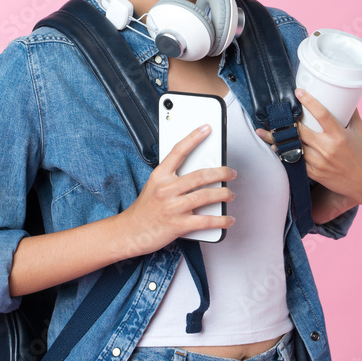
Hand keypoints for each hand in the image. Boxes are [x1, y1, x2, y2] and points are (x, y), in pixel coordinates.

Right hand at [120, 124, 236, 256]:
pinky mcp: (178, 225)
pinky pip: (205, 220)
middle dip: (221, 173)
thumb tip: (198, 173)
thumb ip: (172, 177)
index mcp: (159, 176)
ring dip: (223, 194)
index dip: (194, 137)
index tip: (207, 128)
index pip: (178, 151)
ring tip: (230, 194)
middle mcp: (166, 189)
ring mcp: (172, 207)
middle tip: (230, 173)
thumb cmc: (144, 209)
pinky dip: (221, 220)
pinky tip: (228, 219)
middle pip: (200, 175)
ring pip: (205, 196)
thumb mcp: (154, 186)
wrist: (130, 232)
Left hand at [255, 89, 361, 203]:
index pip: (323, 114)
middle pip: (300, 131)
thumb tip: (344, 95)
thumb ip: (351, 114)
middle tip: (271, 113)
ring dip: (277, 140)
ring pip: (294, 147)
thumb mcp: (359, 131)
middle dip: (284, 123)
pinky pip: (295, 162)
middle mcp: (328, 148)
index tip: (298, 92)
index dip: (309, 101)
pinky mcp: (315, 172)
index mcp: (340, 135)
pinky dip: (283, 154)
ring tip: (262, 132)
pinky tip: (273, 148)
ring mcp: (320, 161)